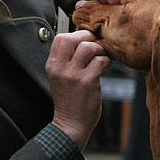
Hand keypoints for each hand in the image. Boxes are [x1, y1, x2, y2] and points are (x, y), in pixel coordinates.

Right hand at [45, 30, 110, 148]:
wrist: (71, 124)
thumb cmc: (69, 100)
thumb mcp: (61, 77)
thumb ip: (68, 59)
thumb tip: (85, 40)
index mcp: (52, 65)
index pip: (60, 38)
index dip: (76, 34)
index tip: (86, 39)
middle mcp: (60, 68)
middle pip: (72, 38)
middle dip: (88, 37)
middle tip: (97, 44)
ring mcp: (73, 74)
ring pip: (88, 47)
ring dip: (100, 49)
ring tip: (102, 57)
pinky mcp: (87, 81)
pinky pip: (100, 61)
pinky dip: (106, 61)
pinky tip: (106, 66)